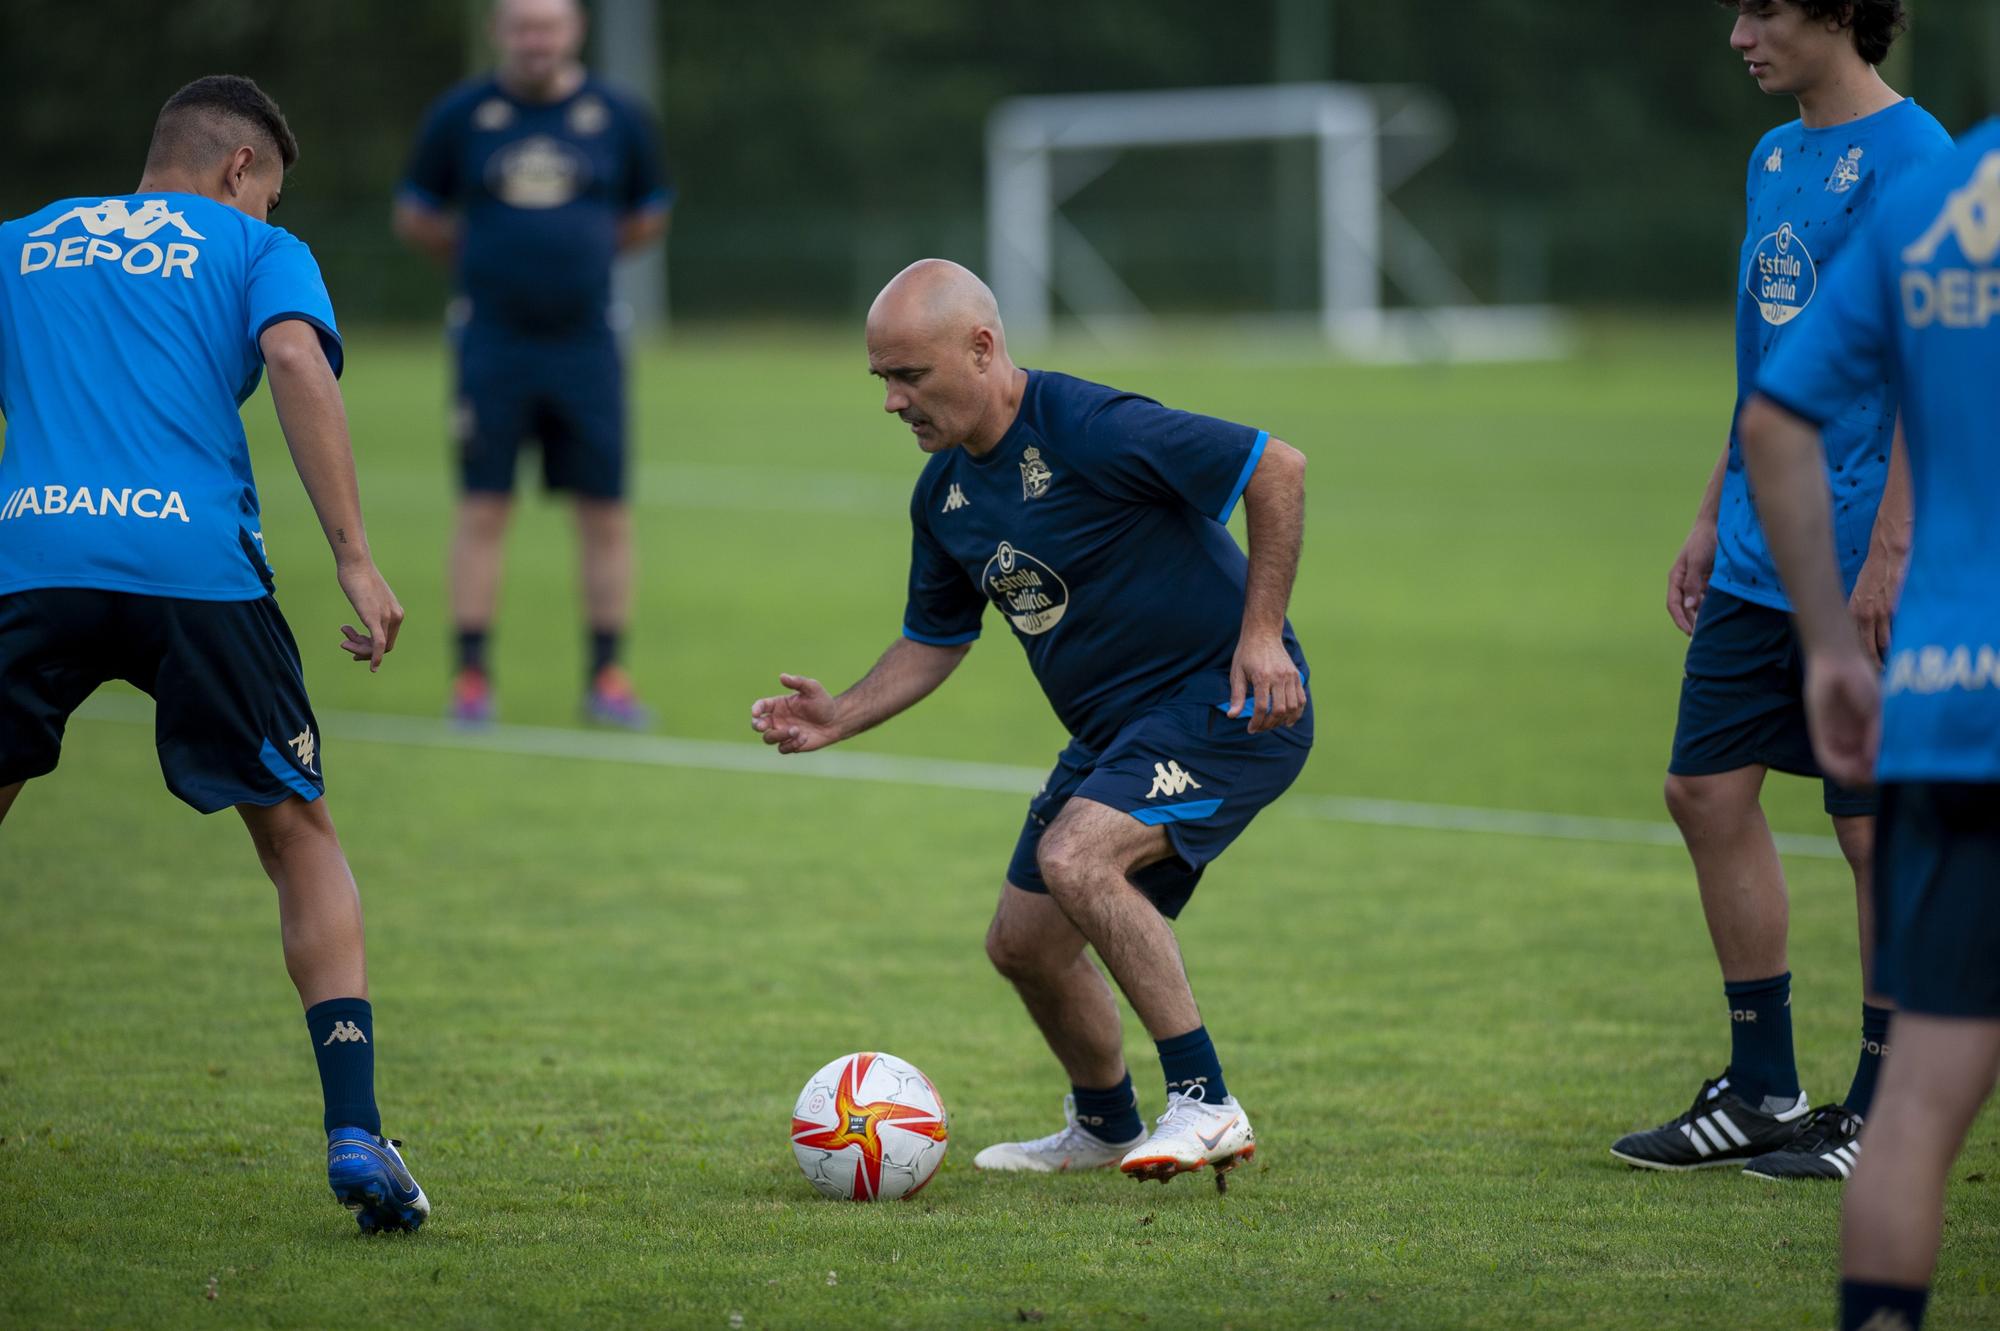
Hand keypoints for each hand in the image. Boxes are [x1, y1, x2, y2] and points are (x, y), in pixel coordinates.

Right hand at [335, 558, 403, 671]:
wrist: (355, 565)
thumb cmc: (358, 579)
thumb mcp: (370, 599)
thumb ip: (373, 610)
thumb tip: (367, 616)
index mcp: (397, 614)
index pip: (387, 642)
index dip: (370, 649)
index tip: (352, 643)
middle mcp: (396, 617)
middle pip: (383, 647)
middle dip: (363, 650)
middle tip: (344, 642)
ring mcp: (386, 618)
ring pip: (377, 647)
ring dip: (358, 648)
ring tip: (343, 633)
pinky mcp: (375, 618)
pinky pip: (378, 644)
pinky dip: (375, 657)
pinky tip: (372, 667)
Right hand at [750, 674, 842, 753]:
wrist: (835, 721)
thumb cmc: (822, 702)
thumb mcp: (812, 688)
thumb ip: (798, 682)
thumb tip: (782, 676)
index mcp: (778, 704)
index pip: (761, 706)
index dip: (756, 709)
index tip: (756, 712)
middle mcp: (777, 719)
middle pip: (757, 725)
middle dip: (757, 725)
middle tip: (763, 726)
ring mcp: (783, 733)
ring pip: (769, 738)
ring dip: (779, 735)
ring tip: (796, 730)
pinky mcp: (790, 745)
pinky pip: (783, 748)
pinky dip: (792, 744)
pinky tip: (805, 737)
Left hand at [1228, 633, 1305, 733]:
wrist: (1263, 633)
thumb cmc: (1246, 653)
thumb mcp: (1237, 673)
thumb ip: (1237, 695)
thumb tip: (1232, 715)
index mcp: (1262, 677)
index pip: (1262, 707)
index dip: (1257, 722)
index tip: (1251, 729)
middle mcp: (1279, 677)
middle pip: (1279, 710)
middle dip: (1269, 724)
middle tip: (1259, 727)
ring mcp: (1290, 676)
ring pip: (1293, 707)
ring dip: (1283, 720)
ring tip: (1272, 724)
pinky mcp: (1296, 675)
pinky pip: (1301, 699)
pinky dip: (1296, 712)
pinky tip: (1288, 720)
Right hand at [1668, 521, 1717, 634]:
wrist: (1716, 523)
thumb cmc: (1703, 540)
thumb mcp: (1696, 562)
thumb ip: (1692, 584)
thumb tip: (1690, 606)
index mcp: (1676, 578)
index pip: (1674, 605)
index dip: (1680, 620)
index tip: (1690, 632)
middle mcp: (1685, 582)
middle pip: (1685, 607)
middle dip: (1692, 621)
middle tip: (1703, 635)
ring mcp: (1697, 581)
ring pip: (1698, 604)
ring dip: (1703, 615)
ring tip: (1712, 626)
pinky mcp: (1708, 579)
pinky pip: (1709, 596)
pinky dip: (1712, 605)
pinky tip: (1721, 612)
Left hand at [1803, 647, 1880, 787]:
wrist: (1839, 665)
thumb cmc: (1864, 683)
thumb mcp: (1877, 712)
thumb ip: (1876, 735)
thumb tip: (1877, 761)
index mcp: (1872, 737)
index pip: (1878, 765)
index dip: (1885, 775)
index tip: (1893, 776)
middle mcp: (1855, 742)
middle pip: (1860, 773)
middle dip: (1868, 781)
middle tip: (1876, 779)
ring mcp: (1838, 739)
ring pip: (1843, 770)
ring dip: (1853, 779)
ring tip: (1864, 777)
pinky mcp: (1820, 734)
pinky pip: (1826, 757)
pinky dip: (1837, 767)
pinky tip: (1849, 770)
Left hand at [1847, 547, 1905, 669]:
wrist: (1888, 555)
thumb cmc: (1873, 573)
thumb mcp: (1858, 594)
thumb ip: (1858, 612)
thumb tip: (1859, 630)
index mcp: (1851, 612)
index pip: (1850, 642)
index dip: (1855, 658)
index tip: (1859, 670)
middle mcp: (1861, 615)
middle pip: (1864, 648)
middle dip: (1870, 665)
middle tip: (1877, 677)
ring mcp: (1878, 613)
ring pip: (1881, 644)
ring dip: (1886, 658)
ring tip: (1889, 671)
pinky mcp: (1894, 609)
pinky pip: (1895, 632)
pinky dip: (1898, 644)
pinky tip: (1901, 653)